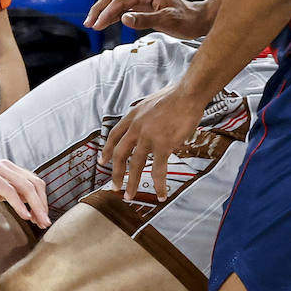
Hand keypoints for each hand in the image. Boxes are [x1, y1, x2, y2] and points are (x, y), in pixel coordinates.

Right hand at [0, 159, 50, 227]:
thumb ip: (11, 195)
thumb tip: (30, 206)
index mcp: (9, 169)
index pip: (34, 182)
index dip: (42, 201)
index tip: (42, 218)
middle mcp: (6, 166)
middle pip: (34, 184)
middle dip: (42, 205)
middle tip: (45, 223)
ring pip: (25, 187)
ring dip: (35, 206)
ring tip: (38, 222)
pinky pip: (10, 190)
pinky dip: (19, 204)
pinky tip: (24, 216)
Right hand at [85, 0, 211, 37]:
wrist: (200, 19)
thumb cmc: (187, 20)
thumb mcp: (167, 21)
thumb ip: (144, 20)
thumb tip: (124, 18)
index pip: (120, 1)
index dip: (106, 13)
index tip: (97, 25)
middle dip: (99, 8)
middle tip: (89, 23)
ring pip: (117, 1)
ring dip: (104, 11)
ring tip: (93, 24)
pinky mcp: (144, 7)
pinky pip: (124, 8)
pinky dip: (113, 14)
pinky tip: (107, 22)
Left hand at [101, 83, 206, 200]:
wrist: (187, 94)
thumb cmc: (175, 96)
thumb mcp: (150, 103)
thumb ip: (145, 116)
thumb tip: (148, 125)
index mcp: (132, 116)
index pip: (114, 136)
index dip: (107, 150)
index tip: (103, 161)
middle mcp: (136, 128)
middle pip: (121, 154)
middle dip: (116, 173)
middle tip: (114, 186)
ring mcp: (148, 138)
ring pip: (136, 165)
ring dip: (132, 183)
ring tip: (129, 196)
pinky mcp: (163, 146)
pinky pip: (159, 170)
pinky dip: (159, 185)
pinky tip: (161, 194)